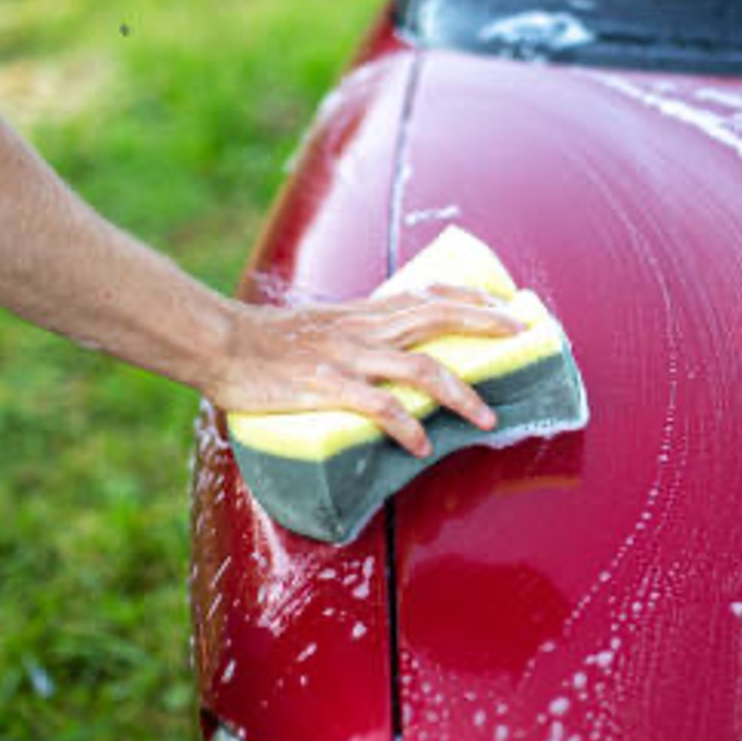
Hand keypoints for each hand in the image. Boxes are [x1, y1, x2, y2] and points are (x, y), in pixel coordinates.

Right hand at [206, 287, 525, 455]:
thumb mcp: (322, 327)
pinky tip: (421, 446)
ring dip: (460, 394)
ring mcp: (348, 358)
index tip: (504, 305)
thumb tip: (382, 355)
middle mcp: (365, 330)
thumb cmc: (265, 341)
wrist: (221, 343)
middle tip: (521, 336)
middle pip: (438, 318)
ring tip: (487, 417)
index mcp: (364, 313)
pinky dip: (405, 426)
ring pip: (421, 369)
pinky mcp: (327, 387)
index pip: (429, 294)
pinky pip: (378, 407)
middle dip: (485, 326)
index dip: (471, 298)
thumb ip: (356, 336)